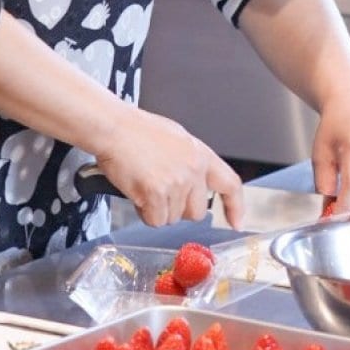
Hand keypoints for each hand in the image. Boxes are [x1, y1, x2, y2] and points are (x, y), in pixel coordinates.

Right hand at [94, 104, 241, 228]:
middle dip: (178, 209)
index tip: (236, 221)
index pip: (230, 184)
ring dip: (157, 210)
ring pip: (172, 218)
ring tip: (145, 186)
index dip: (235, 207)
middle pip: (196, 212)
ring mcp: (177, 182)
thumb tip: (195, 182)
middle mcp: (193, 169)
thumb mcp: (177, 140)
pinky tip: (137, 193)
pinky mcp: (157, 193)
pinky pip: (155, 220)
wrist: (113, 128)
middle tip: (160, 193)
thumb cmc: (137, 131)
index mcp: (201, 155)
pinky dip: (144, 213)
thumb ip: (191, 163)